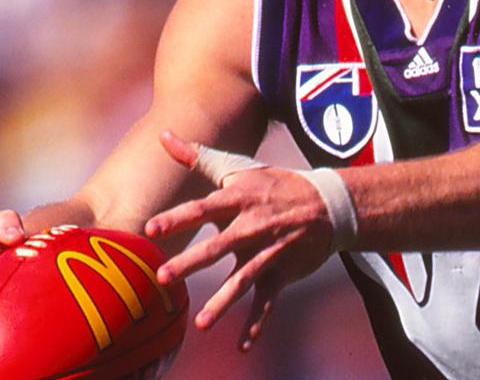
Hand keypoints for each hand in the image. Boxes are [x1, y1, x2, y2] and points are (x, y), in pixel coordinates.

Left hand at [146, 131, 334, 350]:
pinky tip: (243, 344)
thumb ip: (197, 156)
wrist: (327, 204)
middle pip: (219, 246)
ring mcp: (269, 251)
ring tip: (202, 323)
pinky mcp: (282, 271)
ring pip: (244, 279)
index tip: (151, 229)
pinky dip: (258, 323)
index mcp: (239, 199)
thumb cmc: (273, 184)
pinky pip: (269, 300)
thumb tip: (164, 135)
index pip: (204, 208)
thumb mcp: (238, 166)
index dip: (178, 218)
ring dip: (224, 302)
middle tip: (164, 277)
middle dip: (192, 262)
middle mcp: (253, 226)